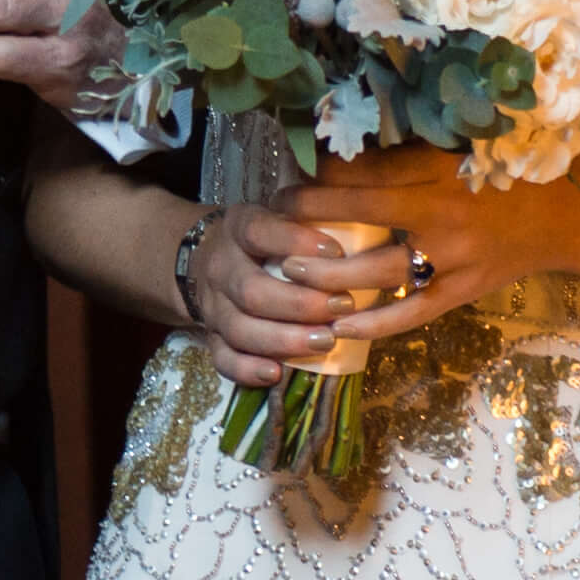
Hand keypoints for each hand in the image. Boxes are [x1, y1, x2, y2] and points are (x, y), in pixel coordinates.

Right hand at [183, 201, 410, 389]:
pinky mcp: (211, 335)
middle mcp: (221, 267)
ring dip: (283, 339)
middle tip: (343, 307)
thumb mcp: (280, 212)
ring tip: (325, 342)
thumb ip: (314, 212)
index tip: (336, 252)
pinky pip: (222, 358)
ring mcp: (213, 305)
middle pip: (252, 291)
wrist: (207, 256)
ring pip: (239, 329)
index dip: (295, 242)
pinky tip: (276, 373)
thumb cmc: (265, 237)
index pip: (261, 232)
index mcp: (240, 228)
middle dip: (300, 305)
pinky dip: (247, 369)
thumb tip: (372, 205)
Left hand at [298, 145, 579, 344]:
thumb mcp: (452, 150)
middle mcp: (440, 214)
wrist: (563, 215)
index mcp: (435, 170)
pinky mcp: (462, 291)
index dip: (315, 182)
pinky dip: (374, 324)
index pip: (360, 175)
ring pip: (377, 272)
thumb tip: (333, 152)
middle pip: (358, 220)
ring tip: (287, 277)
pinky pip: (411, 313)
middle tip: (270, 229)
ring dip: (328, 278)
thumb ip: (398, 154)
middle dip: (307, 226)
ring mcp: (452, 258)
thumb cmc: (500, 173)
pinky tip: (338, 328)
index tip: (283, 186)